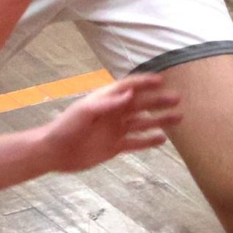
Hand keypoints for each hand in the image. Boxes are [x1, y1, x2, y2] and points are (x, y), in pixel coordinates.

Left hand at [39, 75, 181, 171]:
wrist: (55, 152)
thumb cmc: (65, 127)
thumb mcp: (84, 112)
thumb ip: (107, 104)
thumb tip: (130, 93)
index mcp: (105, 100)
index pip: (128, 87)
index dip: (144, 82)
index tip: (161, 80)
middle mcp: (113, 113)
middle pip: (140, 104)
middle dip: (158, 100)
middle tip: (177, 98)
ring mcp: (115, 130)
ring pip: (142, 122)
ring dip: (159, 120)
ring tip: (178, 117)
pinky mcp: (115, 147)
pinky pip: (136, 142)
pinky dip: (149, 140)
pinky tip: (163, 139)